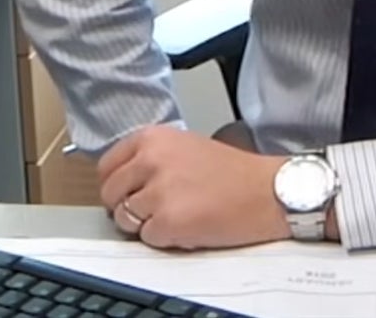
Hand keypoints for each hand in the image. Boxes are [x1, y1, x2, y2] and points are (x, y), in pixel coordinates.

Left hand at [98, 125, 287, 249]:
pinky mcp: (167, 221)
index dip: (116, 184)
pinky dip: (165, 238)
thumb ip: (152, 157)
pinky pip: (147, 238)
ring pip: (125, 219)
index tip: (128, 192)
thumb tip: (122, 181)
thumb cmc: (235, 172)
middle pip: (110, 194)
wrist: (268, 191)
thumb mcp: (187, 146)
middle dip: (127, 206)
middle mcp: (151, 159)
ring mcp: (158, 191)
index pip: (107, 166)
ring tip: (179, 213)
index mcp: (154, 137)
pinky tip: (190, 225)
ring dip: (147, 223)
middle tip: (157, 207)